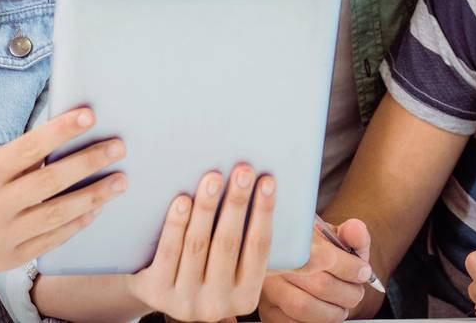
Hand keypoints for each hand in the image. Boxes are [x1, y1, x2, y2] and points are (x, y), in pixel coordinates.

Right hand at [0, 107, 126, 276]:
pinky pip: (51, 240)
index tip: (90, 116)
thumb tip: (59, 141)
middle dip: (89, 162)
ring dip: (94, 196)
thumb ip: (14, 155)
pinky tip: (95, 208)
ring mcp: (1, 237)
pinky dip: (76, 223)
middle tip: (118, 147)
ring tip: (119, 181)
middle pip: (51, 182)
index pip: (29, 148)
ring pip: (58, 214)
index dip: (61, 130)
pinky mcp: (9, 260)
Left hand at [125, 164, 275, 321]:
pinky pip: (169, 253)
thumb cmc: (207, 267)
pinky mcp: (156, 292)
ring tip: (214, 177)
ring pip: (199, 245)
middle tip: (242, 169)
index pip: (259, 249)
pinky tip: (183, 200)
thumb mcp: (238, 269)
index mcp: (245, 297)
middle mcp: (217, 304)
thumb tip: (320, 248)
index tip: (268, 180)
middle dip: (237, 203)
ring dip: (207, 207)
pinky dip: (177, 224)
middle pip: (229, 244)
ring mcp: (185, 301)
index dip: (264, 213)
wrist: (156, 289)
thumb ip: (268, 253)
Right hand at [260, 218, 372, 322]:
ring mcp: (269, 287)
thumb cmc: (319, 252)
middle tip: (355, 292)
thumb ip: (352, 235)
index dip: (351, 268)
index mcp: (295, 238)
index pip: (325, 256)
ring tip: (341, 307)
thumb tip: (356, 229)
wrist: (295, 265)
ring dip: (333, 313)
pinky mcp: (267, 311)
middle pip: (320, 284)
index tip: (363, 272)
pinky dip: (316, 322)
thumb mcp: (336, 238)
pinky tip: (323, 314)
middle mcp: (277, 261)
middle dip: (348, 293)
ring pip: (304, 307)